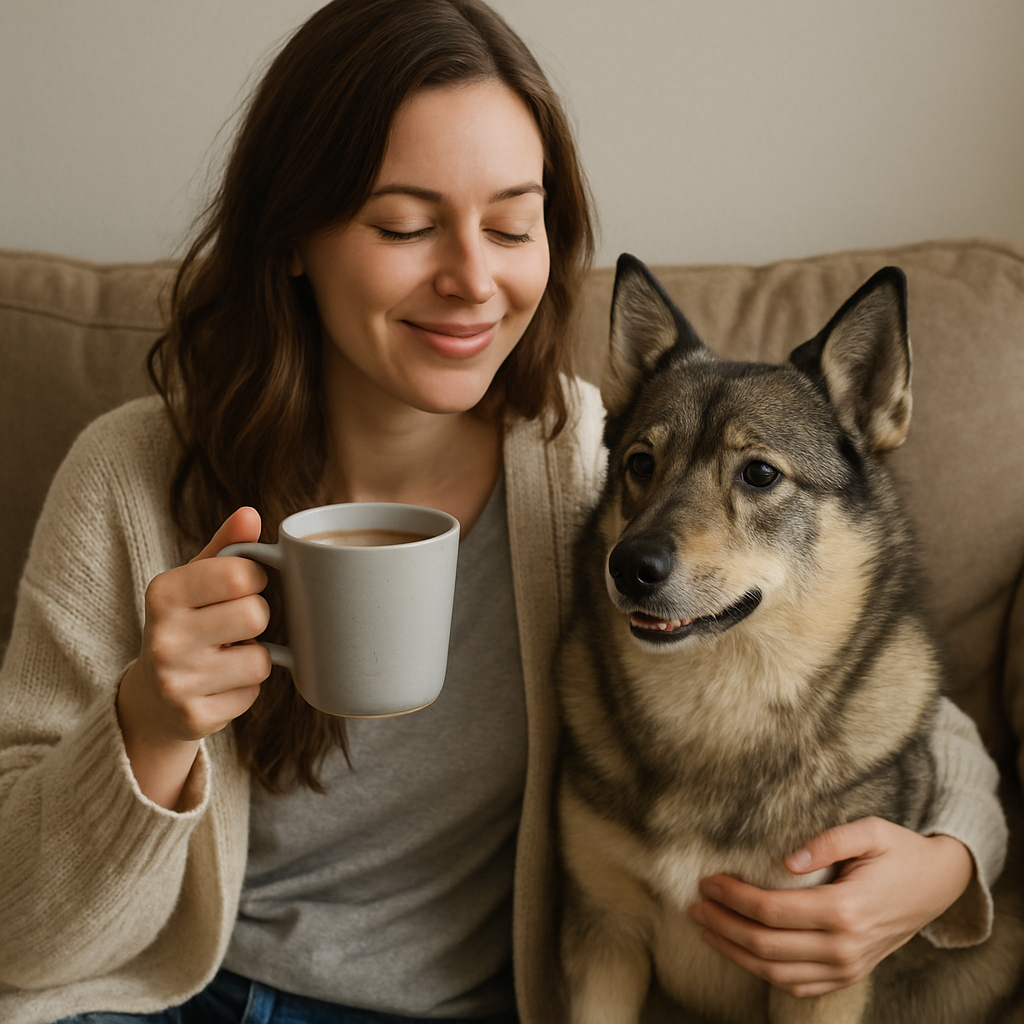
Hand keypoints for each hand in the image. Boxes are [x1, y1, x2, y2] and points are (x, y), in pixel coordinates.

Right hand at [116, 507, 271, 808]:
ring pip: (261, 660)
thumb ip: (228, 546)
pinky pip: (252, 694)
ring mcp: (176, 681)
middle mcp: (163, 636)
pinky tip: (221, 683)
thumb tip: (251, 514)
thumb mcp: (197, 580)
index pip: (243, 574)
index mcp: (163, 592)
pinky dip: (245, 688)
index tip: (242, 587)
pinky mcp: (194, 718)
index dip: (255, 579)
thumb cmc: (187, 622)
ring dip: (254, 657)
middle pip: (257, 615)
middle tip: (235, 625)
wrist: (153, 696)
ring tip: (227, 655)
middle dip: (256, 618)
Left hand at [688, 816, 973, 996]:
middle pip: (765, 945)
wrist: (938, 885)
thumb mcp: (870, 831)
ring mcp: (848, 966)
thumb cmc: (899, 852)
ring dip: (734, 953)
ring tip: (705, 928)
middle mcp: (845, 947)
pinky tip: (740, 954)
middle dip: (722, 925)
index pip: (771, 911)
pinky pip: (799, 986)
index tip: (707, 880)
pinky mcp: (850, 974)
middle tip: (694, 905)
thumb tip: (787, 858)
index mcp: (846, 910)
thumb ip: (828, 841)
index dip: (733, 897)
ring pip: (776, 973)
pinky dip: (764, 974)